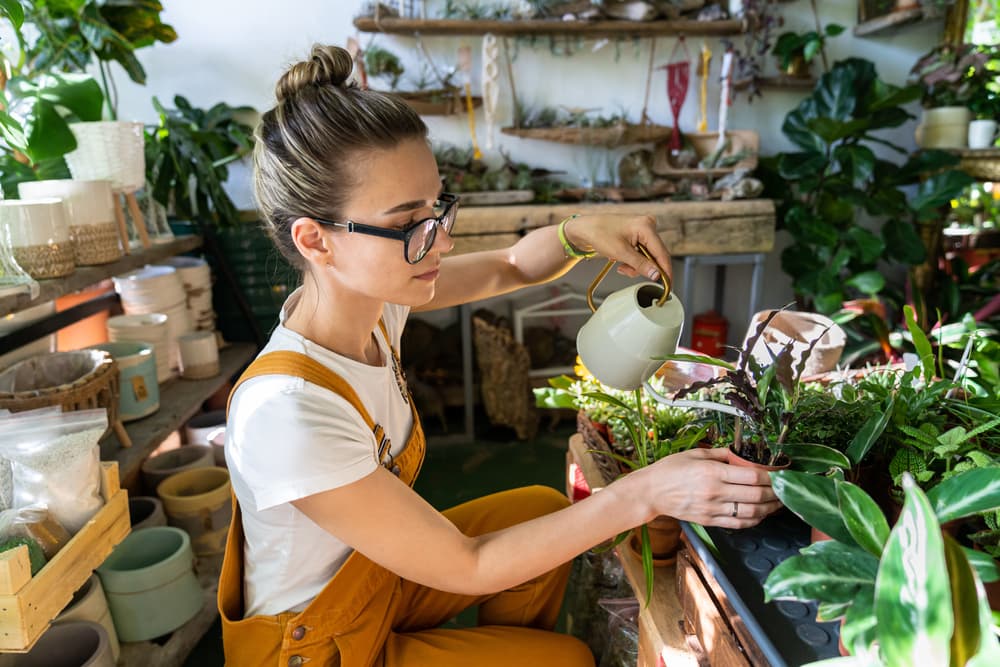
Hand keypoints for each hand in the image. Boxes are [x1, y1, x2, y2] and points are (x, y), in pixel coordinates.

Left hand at [564, 214, 672, 283]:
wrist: (585, 228)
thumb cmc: (599, 233)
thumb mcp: (620, 253)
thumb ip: (640, 265)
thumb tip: (657, 275)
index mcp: (646, 226)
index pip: (662, 253)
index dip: (665, 271)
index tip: (668, 286)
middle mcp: (648, 226)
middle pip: (655, 256)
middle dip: (642, 268)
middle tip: (626, 270)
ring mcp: (643, 230)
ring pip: (647, 257)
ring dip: (635, 266)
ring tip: (620, 264)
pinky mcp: (638, 235)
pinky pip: (642, 253)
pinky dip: (632, 261)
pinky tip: (621, 260)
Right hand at [626, 448, 780, 529]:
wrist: (651, 492)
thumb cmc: (669, 470)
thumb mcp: (694, 454)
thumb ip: (720, 454)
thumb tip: (740, 454)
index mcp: (712, 472)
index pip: (751, 476)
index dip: (771, 477)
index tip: (780, 474)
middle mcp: (714, 492)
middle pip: (756, 495)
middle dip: (775, 493)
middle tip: (785, 490)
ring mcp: (712, 509)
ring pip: (751, 512)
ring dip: (769, 509)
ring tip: (778, 503)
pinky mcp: (710, 521)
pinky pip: (739, 523)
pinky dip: (754, 520)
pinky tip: (761, 514)